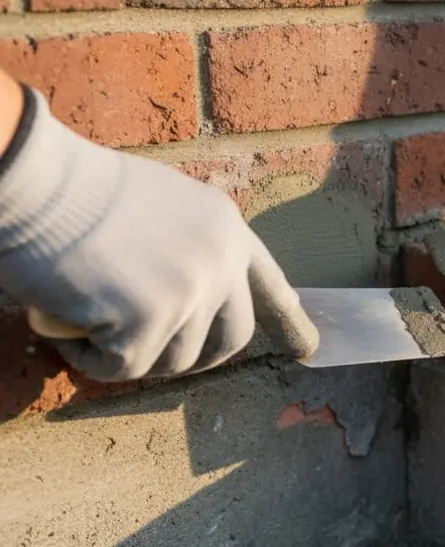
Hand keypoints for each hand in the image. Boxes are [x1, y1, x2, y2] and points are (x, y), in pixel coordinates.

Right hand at [0, 87, 316, 382]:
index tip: (309, 350)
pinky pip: (123, 368)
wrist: (35, 178)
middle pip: (230, 338)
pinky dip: (91, 359)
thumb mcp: (161, 206)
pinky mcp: (149, 320)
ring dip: (128, 352)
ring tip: (88, 315)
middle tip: (147, 352)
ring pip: (174, 360)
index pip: (269, 285)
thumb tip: (189, 301)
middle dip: (194, 358)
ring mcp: (191, 291)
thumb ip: (189, 249)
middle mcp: (222, 261)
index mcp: (227, 229)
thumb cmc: (77, 189)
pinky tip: (66, 325)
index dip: (288, 321)